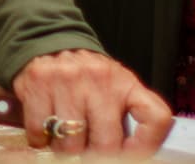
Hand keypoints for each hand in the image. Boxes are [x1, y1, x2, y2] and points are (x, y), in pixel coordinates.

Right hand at [11, 50, 172, 154]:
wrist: (50, 43)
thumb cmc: (86, 77)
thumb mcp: (116, 88)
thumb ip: (130, 116)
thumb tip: (136, 153)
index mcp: (125, 83)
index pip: (155, 118)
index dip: (146, 146)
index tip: (133, 156)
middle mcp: (99, 79)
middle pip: (106, 144)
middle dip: (96, 155)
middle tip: (89, 150)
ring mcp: (67, 80)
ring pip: (70, 144)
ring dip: (66, 148)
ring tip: (66, 134)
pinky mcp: (39, 83)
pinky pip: (40, 132)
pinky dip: (41, 139)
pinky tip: (47, 127)